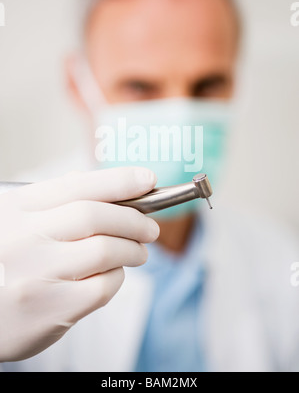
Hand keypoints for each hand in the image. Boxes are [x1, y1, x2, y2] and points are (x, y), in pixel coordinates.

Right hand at [0, 167, 158, 360]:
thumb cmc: (9, 262)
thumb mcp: (20, 222)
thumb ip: (58, 202)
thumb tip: (111, 187)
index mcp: (17, 210)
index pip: (77, 186)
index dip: (118, 181)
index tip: (147, 179)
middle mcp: (24, 239)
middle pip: (95, 216)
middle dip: (134, 219)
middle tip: (150, 228)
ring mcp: (36, 275)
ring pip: (106, 251)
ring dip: (133, 249)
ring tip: (139, 252)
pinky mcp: (51, 310)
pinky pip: (102, 287)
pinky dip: (117, 278)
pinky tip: (111, 275)